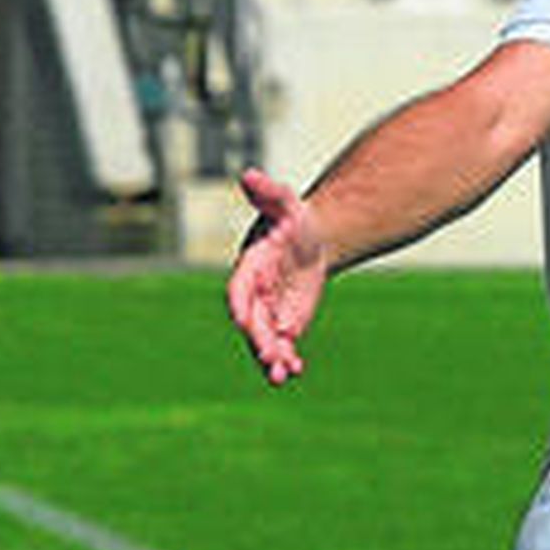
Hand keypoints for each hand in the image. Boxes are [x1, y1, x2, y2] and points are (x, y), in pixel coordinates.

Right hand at [226, 168, 329, 385]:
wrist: (311, 239)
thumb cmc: (293, 218)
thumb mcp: (283, 202)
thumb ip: (267, 193)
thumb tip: (248, 174)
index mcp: (248, 267)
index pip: (238, 288)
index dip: (240, 302)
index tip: (242, 318)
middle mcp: (254, 293)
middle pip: (252, 321)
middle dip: (259, 339)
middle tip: (270, 355)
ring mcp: (267, 311)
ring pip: (263, 340)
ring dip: (270, 358)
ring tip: (280, 374)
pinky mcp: (283, 324)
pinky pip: (280, 346)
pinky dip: (285, 360)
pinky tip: (294, 371)